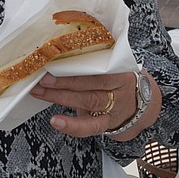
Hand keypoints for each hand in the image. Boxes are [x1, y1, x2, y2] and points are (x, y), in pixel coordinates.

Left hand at [30, 70, 159, 137]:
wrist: (139, 106)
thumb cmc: (117, 82)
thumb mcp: (114, 68)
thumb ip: (95, 62)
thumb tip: (58, 51)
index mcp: (120, 71)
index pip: (99, 67)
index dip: (77, 66)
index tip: (55, 60)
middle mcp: (118, 89)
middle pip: (91, 84)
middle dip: (64, 81)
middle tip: (42, 77)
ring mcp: (113, 108)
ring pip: (87, 102)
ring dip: (59, 97)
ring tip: (39, 92)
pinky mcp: (106, 124)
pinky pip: (90, 127)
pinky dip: (72, 126)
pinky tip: (56, 121)